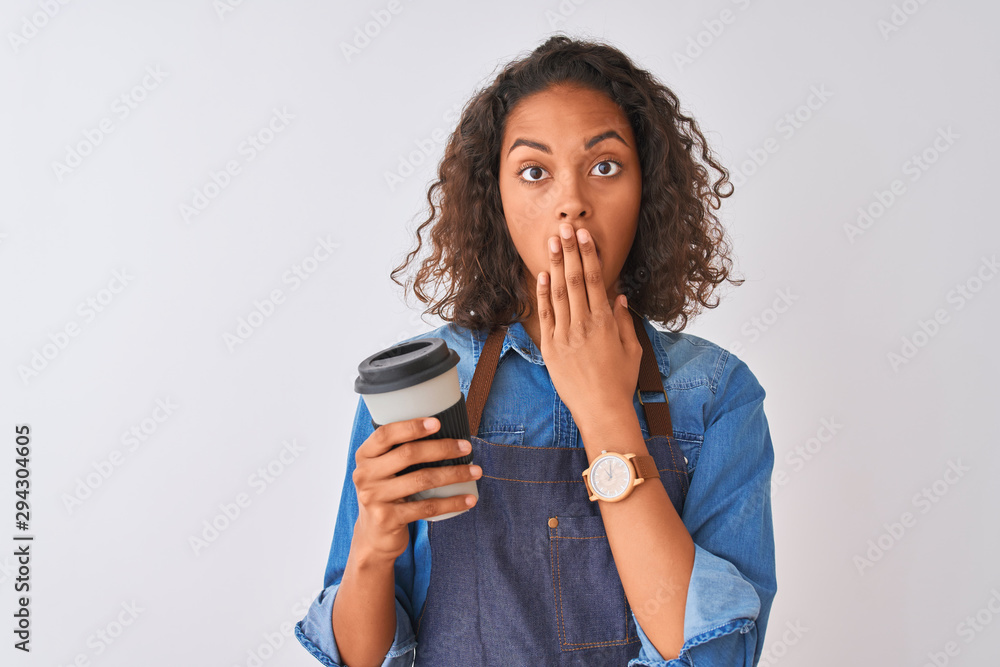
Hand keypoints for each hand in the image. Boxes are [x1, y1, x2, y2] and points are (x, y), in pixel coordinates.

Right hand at [351, 417, 481, 562]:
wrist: (373, 536)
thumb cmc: (387, 493)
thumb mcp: (383, 470)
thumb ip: (399, 451)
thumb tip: (443, 430)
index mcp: (365, 456)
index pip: (386, 434)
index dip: (412, 426)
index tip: (438, 423)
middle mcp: (364, 475)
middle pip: (408, 454)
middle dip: (442, 448)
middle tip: (466, 448)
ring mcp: (374, 498)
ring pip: (422, 480)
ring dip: (454, 474)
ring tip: (476, 472)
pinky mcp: (388, 519)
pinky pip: (426, 508)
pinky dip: (451, 502)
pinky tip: (469, 499)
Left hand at [535, 222, 641, 432]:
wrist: (601, 410)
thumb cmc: (620, 382)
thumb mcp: (632, 350)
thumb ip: (625, 322)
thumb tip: (619, 297)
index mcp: (605, 322)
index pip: (595, 280)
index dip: (589, 255)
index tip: (584, 235)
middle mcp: (584, 324)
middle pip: (575, 279)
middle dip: (570, 251)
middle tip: (564, 227)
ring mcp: (565, 335)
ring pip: (559, 292)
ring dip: (555, 265)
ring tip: (552, 242)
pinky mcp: (551, 348)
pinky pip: (546, 315)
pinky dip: (543, 294)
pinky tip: (542, 275)